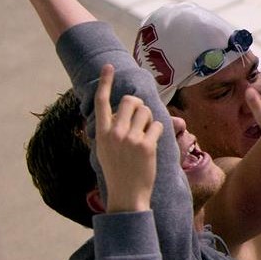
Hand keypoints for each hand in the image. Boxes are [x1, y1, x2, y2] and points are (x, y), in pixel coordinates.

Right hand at [93, 65, 160, 212]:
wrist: (127, 194)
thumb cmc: (118, 171)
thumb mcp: (105, 148)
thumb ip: (111, 129)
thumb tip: (124, 110)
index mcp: (101, 133)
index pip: (101, 102)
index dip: (106, 82)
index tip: (108, 66)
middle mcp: (114, 133)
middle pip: (130, 101)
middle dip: (139, 105)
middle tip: (142, 118)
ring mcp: (131, 139)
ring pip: (146, 111)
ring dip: (150, 119)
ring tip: (146, 134)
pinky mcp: (147, 145)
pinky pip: (159, 125)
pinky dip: (159, 131)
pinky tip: (153, 143)